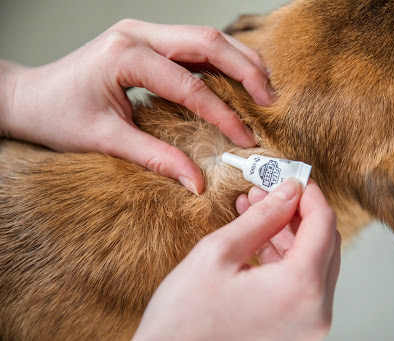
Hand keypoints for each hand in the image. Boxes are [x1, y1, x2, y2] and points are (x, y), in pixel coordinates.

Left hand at [0, 20, 273, 193]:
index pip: (189, 85)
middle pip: (207, 41)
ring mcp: (143, 33)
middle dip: (245, 70)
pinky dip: (222, 60)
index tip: (245, 138)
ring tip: (264, 86)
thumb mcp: (104, 140)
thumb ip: (155, 157)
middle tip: (270, 99)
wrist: (28, 96)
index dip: (222, 114)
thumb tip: (195, 181)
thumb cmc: (56, 115)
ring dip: (239, 59)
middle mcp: (137, 34)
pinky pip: (194, 45)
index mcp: (125, 55)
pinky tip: (238, 78)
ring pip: (205, 37)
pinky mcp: (148, 42)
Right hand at [132, 179, 340, 340]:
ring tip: (257, 208)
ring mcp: (308, 326)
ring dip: (288, 232)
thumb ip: (263, 217)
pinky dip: (284, 257)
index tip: (292, 176)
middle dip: (298, 211)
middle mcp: (315, 312)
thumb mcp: (220, 252)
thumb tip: (288, 191)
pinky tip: (259, 237)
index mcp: (300, 289)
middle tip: (271, 190)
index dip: (309, 193)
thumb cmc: (184, 319)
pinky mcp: (296, 331)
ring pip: (313, 262)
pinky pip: (301, 284)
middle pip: (324, 243)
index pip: (323, 223)